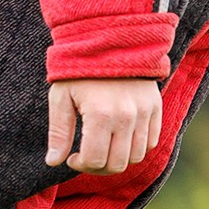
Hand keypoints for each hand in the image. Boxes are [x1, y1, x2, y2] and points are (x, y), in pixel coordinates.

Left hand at [46, 78, 163, 174]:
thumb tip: (53, 162)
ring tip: (102, 147)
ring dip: (117, 159)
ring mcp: (145, 113)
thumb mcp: (61, 97)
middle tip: (85, 157)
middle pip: (117, 164)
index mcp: (100, 114)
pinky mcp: (155, 108)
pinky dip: (135, 147)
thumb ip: (59, 132)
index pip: (95, 161)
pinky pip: (151, 142)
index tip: (72, 157)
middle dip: (98, 167)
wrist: (109, 40)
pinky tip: (118, 137)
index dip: (80, 166)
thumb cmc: (78, 70)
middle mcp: (127, 117)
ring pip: (136, 157)